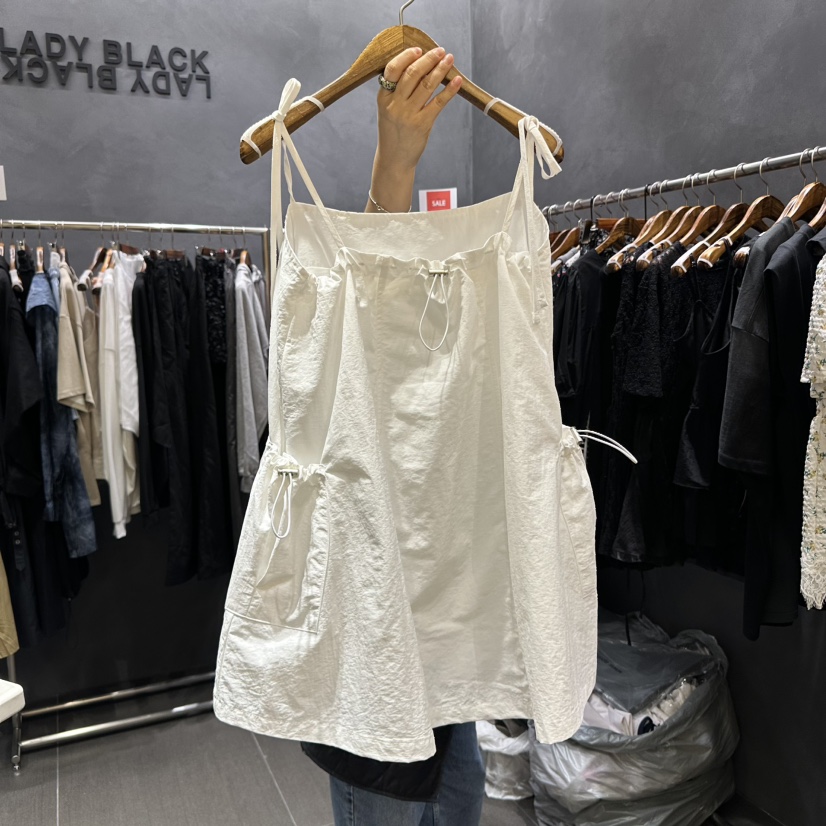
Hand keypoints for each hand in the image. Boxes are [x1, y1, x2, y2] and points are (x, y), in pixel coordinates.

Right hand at [367, 46, 462, 212]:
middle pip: (412, 74)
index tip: (418, 49)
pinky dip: (449, 90)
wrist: (394, 160)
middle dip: (428, 59)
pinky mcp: (422, 125)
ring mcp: (408, 115)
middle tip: (440, 51)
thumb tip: (418, 67)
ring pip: (426, 85)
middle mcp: (395, 105)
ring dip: (440, 70)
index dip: (406, 57)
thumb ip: (398, 92)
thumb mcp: (387, 110)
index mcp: (383, 98)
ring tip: (449, 59)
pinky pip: (438, 103)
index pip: (393, 70)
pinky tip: (457, 81)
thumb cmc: (393, 133)